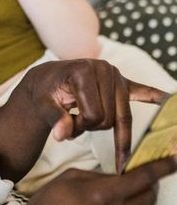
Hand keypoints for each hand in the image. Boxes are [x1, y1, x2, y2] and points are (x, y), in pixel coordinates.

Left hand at [22, 59, 168, 172]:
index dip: (78, 127)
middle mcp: (105, 69)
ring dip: (102, 126)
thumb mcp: (42, 104)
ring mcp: (116, 75)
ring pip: (121, 118)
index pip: (94, 115)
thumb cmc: (45, 92)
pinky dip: (156, 97)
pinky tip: (171, 101)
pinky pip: (145, 91)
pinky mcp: (122, 82)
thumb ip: (53, 119)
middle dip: (91, 127)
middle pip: (110, 118)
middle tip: (73, 122)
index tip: (65, 125)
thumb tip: (62, 134)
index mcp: (85, 71)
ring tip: (82, 119)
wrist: (47, 79)